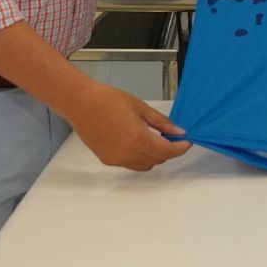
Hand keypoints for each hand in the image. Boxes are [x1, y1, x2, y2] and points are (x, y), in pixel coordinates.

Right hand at [64, 83, 189, 170]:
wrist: (81, 103)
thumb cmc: (108, 100)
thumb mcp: (140, 107)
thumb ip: (161, 122)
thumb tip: (178, 132)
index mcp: (139, 139)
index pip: (167, 152)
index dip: (179, 148)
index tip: (186, 142)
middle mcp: (128, 154)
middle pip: (157, 160)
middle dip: (167, 151)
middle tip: (170, 137)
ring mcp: (117, 159)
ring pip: (144, 166)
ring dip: (153, 156)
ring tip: (153, 139)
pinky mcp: (107, 160)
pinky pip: (130, 164)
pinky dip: (139, 157)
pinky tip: (136, 142)